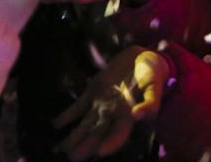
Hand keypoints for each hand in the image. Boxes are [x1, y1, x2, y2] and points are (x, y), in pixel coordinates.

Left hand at [55, 45, 170, 159]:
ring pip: (85, 124)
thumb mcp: (154, 88)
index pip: (118, 135)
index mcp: (128, 116)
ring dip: (73, 136)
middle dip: (85, 146)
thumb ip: (149, 104)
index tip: (100, 152)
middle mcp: (112, 115)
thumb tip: (137, 115)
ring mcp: (101, 105)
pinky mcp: (93, 92)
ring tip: (59, 149)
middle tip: (72, 158)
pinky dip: (67, 115)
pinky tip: (56, 124)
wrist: (142, 58)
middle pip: (97, 134)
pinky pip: (78, 106)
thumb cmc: (152, 75)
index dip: (110, 144)